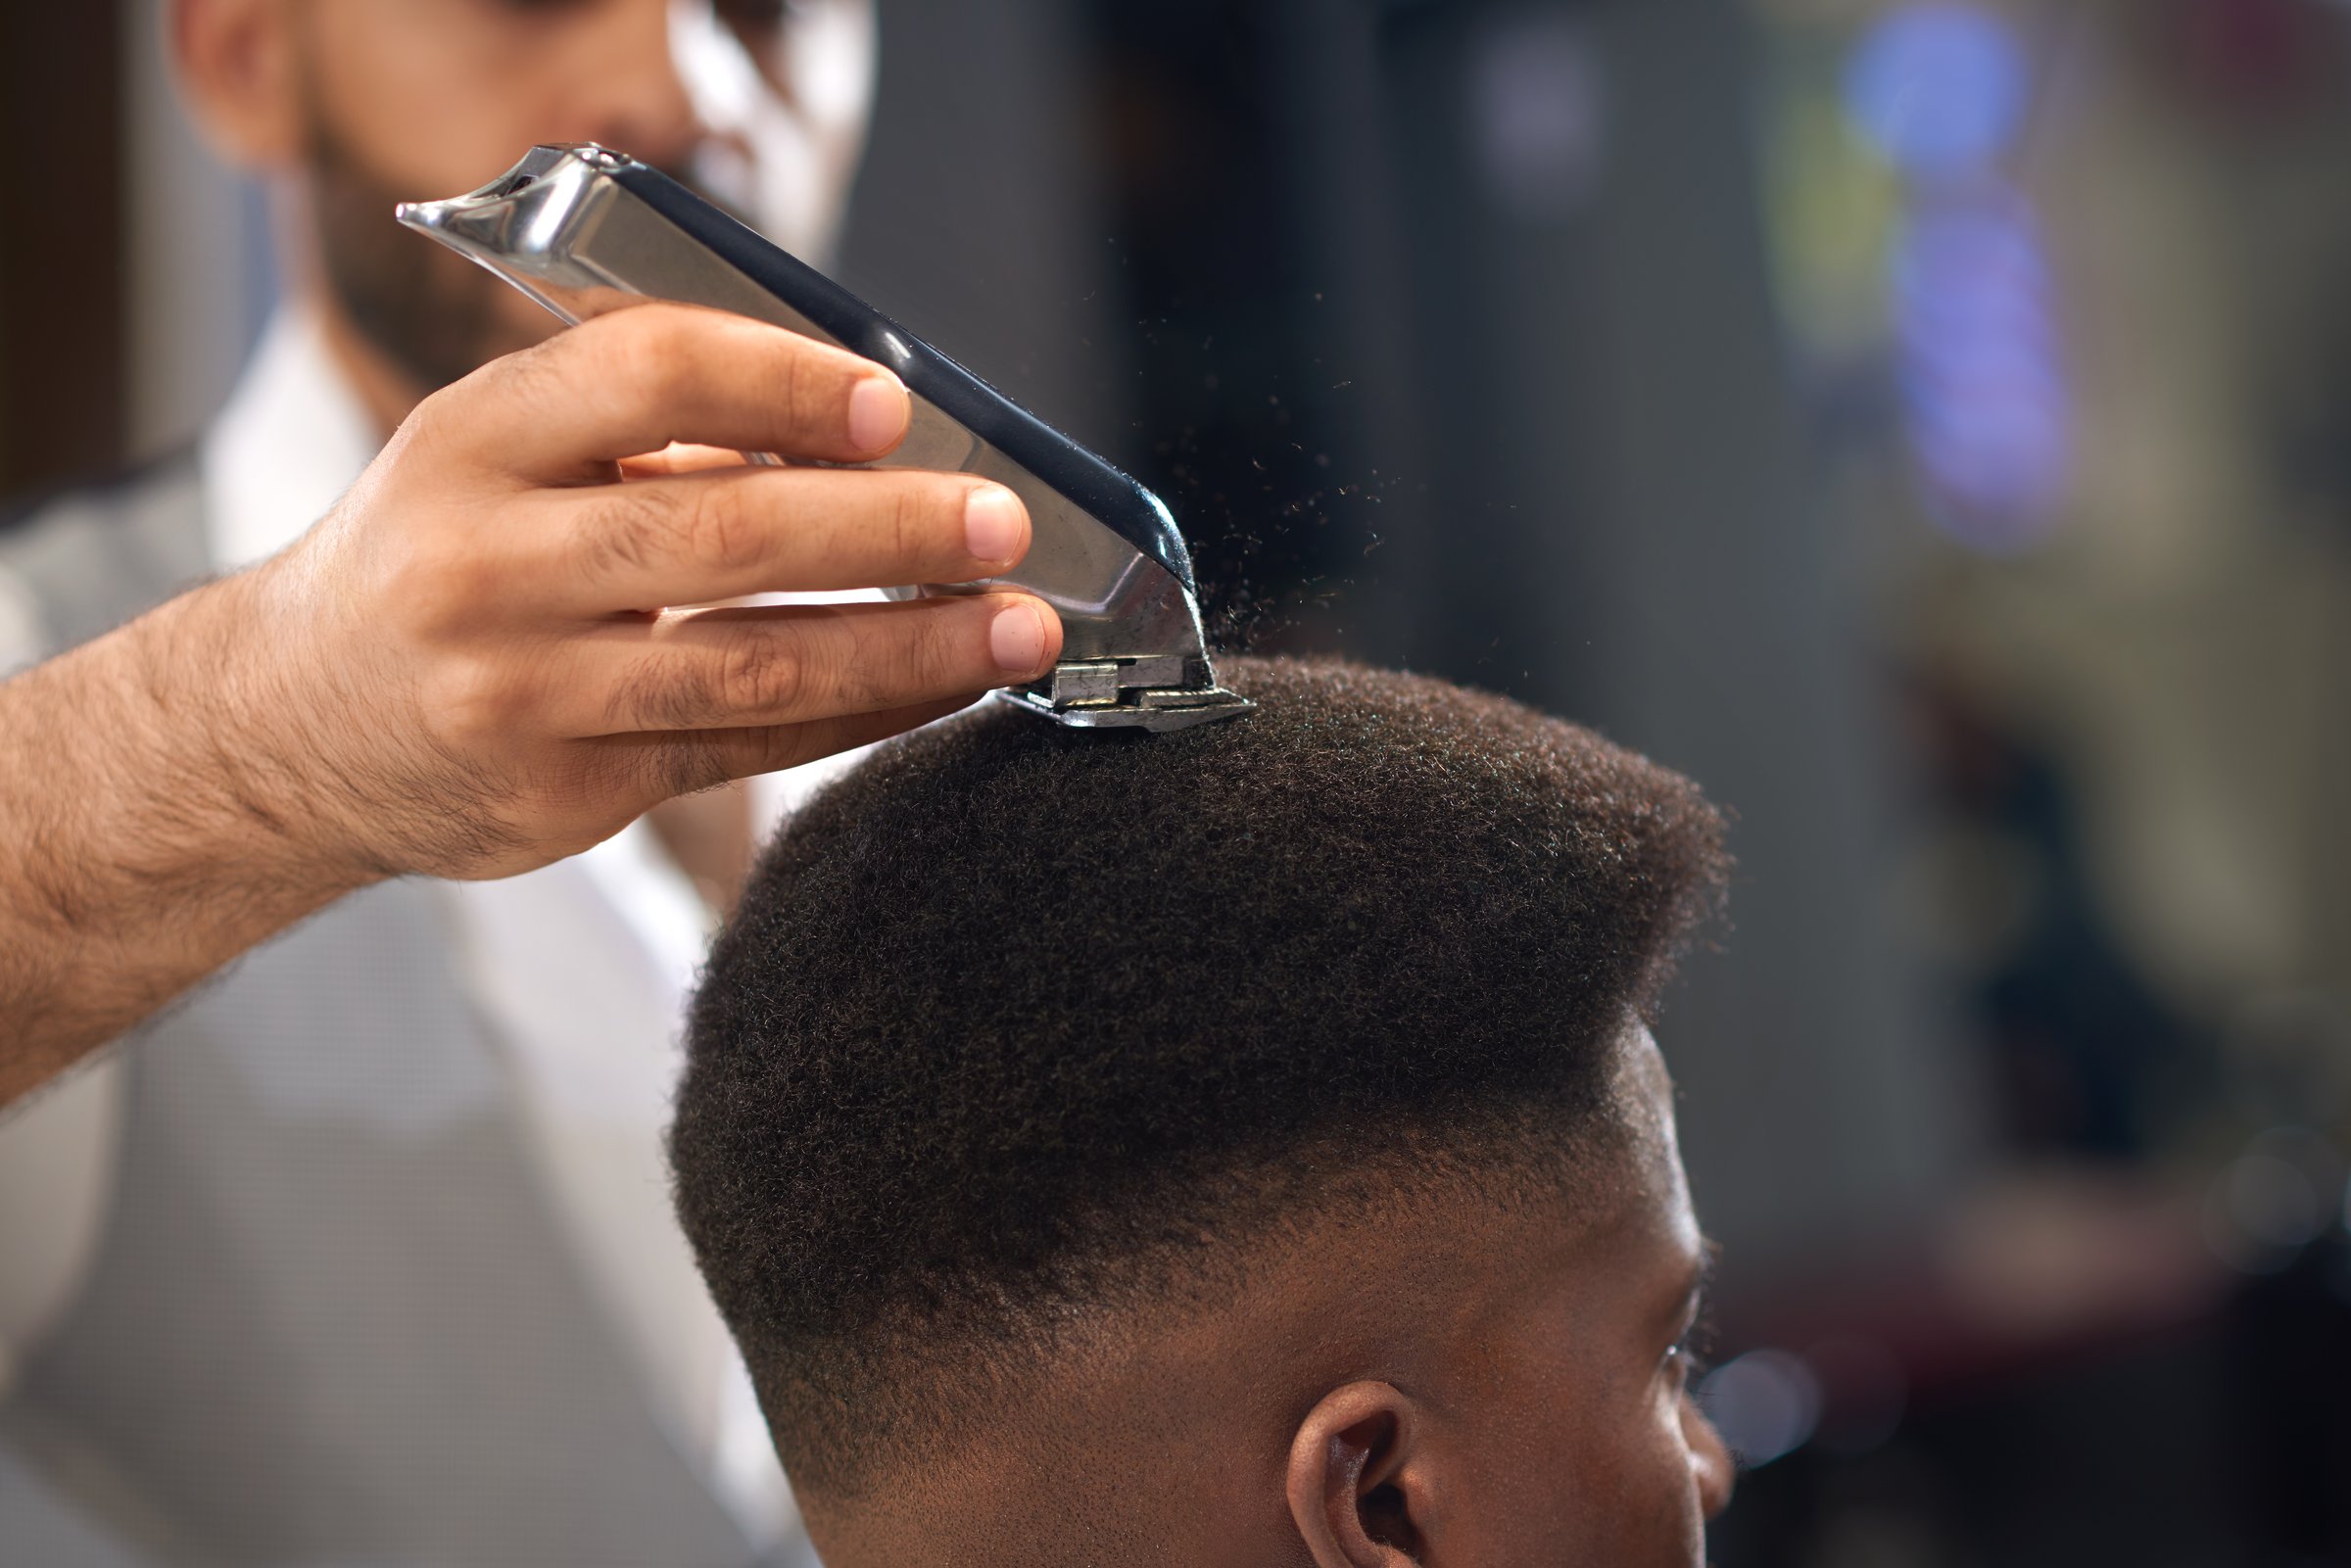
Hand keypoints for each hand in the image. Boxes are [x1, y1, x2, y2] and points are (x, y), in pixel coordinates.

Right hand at [212, 302, 1063, 881]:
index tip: (893, 402)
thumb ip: (646, 434)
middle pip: (724, 535)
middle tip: (1002, 523)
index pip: (644, 376)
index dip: (783, 381)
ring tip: (1017, 627)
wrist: (289, 729)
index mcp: (469, 443)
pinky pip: (744, 750)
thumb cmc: (432, 560)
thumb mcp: (491, 458)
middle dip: (890, 527)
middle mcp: (485, 567)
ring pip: (752, 666)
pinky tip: (939, 688)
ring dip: (909, 647)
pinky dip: (859, 715)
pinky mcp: (563, 797)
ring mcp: (521, 695)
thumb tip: (865, 430)